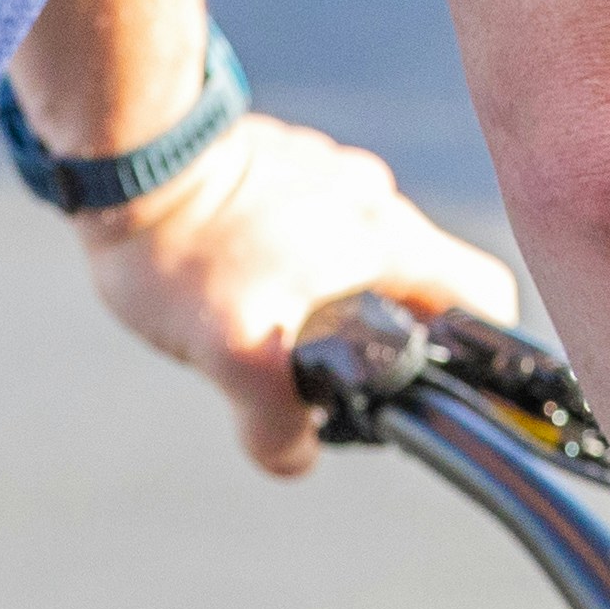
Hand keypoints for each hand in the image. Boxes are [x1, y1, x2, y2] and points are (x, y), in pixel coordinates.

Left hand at [72, 115, 521, 477]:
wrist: (125, 153)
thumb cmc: (183, 249)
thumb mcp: (229, 356)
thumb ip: (274, 419)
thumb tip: (296, 455)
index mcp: (389, 238)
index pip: (484, 297)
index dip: (476, 353)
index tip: (430, 389)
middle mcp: (373, 199)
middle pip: (416, 286)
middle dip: (379, 338)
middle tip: (322, 374)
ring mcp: (329, 174)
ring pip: (356, 256)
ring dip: (324, 299)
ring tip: (260, 322)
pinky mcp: (282, 164)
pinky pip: (307, 225)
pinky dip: (284, 260)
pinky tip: (229, 279)